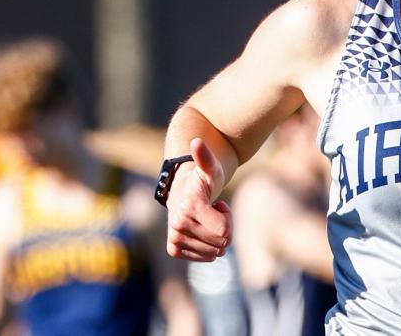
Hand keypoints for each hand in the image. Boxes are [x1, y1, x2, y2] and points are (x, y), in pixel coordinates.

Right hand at [165, 138, 231, 260]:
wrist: (182, 193)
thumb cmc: (202, 181)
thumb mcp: (209, 169)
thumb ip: (205, 157)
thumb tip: (197, 141)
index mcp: (189, 206)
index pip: (224, 230)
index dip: (227, 217)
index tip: (217, 204)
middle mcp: (178, 224)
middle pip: (221, 242)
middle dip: (224, 227)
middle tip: (212, 212)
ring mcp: (174, 238)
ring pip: (214, 252)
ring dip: (216, 236)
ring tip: (206, 219)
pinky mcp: (173, 249)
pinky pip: (204, 258)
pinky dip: (208, 247)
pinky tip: (200, 230)